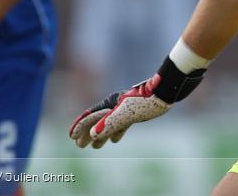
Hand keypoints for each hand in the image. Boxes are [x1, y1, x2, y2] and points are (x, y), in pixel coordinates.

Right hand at [69, 56, 205, 148]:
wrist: (166, 91)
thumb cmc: (146, 100)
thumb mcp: (126, 113)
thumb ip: (109, 123)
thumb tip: (94, 135)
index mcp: (110, 103)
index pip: (91, 116)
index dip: (80, 126)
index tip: (71, 136)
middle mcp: (116, 104)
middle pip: (97, 120)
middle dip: (87, 133)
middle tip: (78, 145)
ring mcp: (126, 108)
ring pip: (109, 124)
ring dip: (101, 135)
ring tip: (95, 146)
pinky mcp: (136, 111)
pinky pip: (121, 124)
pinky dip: (116, 132)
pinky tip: (116, 140)